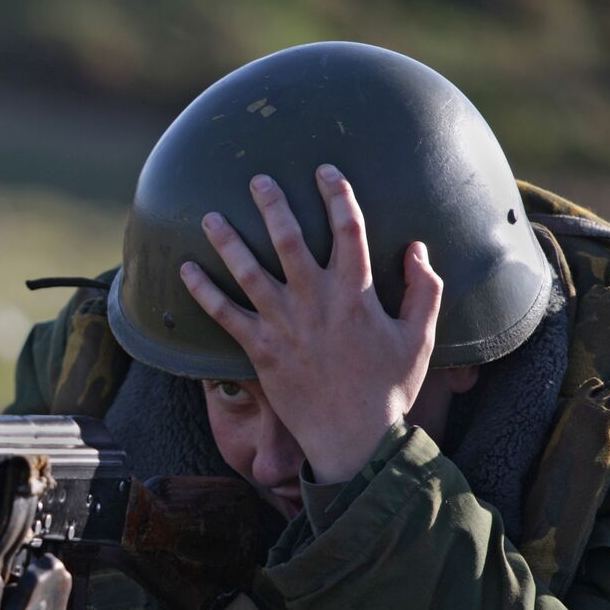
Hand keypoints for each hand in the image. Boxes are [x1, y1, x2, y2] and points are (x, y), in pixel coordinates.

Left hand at [181, 166, 442, 483]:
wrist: (355, 438)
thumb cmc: (390, 388)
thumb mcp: (420, 337)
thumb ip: (424, 289)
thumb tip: (417, 248)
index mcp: (358, 292)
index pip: (348, 229)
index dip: (337, 194)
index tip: (325, 171)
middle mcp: (316, 301)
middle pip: (289, 238)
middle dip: (273, 204)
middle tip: (258, 179)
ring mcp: (284, 324)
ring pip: (249, 270)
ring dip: (227, 240)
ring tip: (210, 216)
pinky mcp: (259, 349)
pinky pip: (224, 314)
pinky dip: (202, 291)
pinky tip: (185, 270)